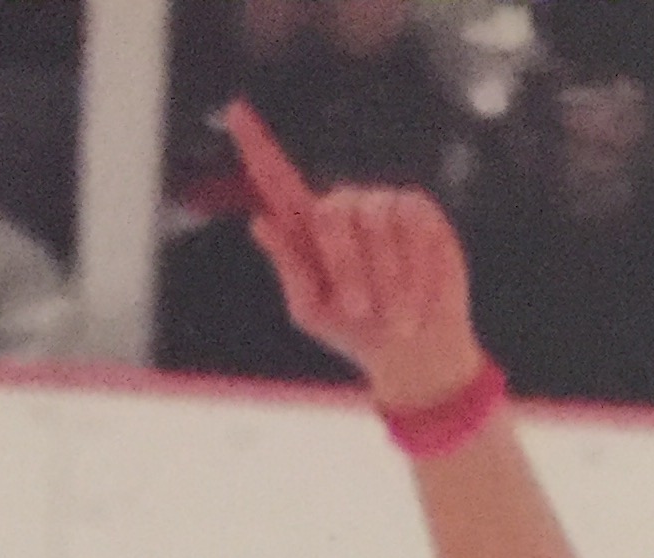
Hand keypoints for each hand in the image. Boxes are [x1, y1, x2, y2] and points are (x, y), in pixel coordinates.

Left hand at [225, 100, 482, 409]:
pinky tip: (419, 295)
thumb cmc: (358, 334)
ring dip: (388, 279)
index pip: (277, 181)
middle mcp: (344, 207)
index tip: (234, 110)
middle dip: (346, 267)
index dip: (257, 146)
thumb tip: (260, 222)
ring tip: (396, 315)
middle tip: (360, 311)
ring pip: (377, 223)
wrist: (415, 350)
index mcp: (308, 230)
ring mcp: (382, 204)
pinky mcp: (419, 210)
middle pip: (332, 214)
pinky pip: (412, 227)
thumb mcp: (313, 313)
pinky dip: (416, 270)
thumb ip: (289, 268)